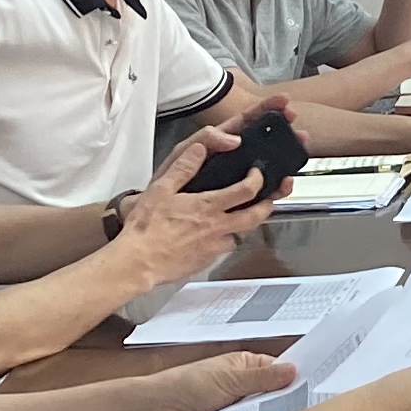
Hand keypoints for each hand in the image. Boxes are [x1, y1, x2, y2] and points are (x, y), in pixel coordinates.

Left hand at [76, 349, 293, 410]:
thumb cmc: (185, 386)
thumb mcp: (229, 377)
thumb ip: (263, 377)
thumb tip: (294, 370)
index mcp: (248, 366)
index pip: (283, 371)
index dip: (302, 378)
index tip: (326, 387)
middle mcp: (248, 389)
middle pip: (280, 397)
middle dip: (295, 403)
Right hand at [118, 136, 273, 277]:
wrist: (139, 262)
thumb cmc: (147, 227)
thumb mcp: (161, 189)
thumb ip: (183, 168)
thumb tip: (199, 148)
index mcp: (209, 206)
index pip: (247, 190)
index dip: (258, 180)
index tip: (259, 174)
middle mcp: (218, 227)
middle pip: (256, 216)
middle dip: (268, 204)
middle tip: (270, 198)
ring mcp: (214, 247)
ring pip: (241, 235)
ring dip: (246, 226)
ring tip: (244, 217)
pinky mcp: (206, 262)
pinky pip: (223, 250)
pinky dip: (225, 242)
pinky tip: (216, 238)